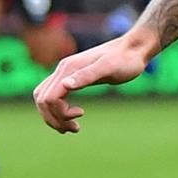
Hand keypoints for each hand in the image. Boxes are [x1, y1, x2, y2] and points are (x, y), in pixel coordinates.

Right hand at [33, 30, 157, 132]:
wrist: (135, 49)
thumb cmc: (126, 60)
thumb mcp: (110, 68)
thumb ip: (87, 75)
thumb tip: (65, 85)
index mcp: (68, 69)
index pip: (49, 98)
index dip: (60, 112)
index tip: (81, 114)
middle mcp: (63, 70)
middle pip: (43, 100)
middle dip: (54, 118)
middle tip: (75, 129)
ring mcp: (66, 74)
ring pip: (45, 98)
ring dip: (54, 116)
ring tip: (74, 128)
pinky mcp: (73, 77)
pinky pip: (55, 95)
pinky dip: (58, 109)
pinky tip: (73, 116)